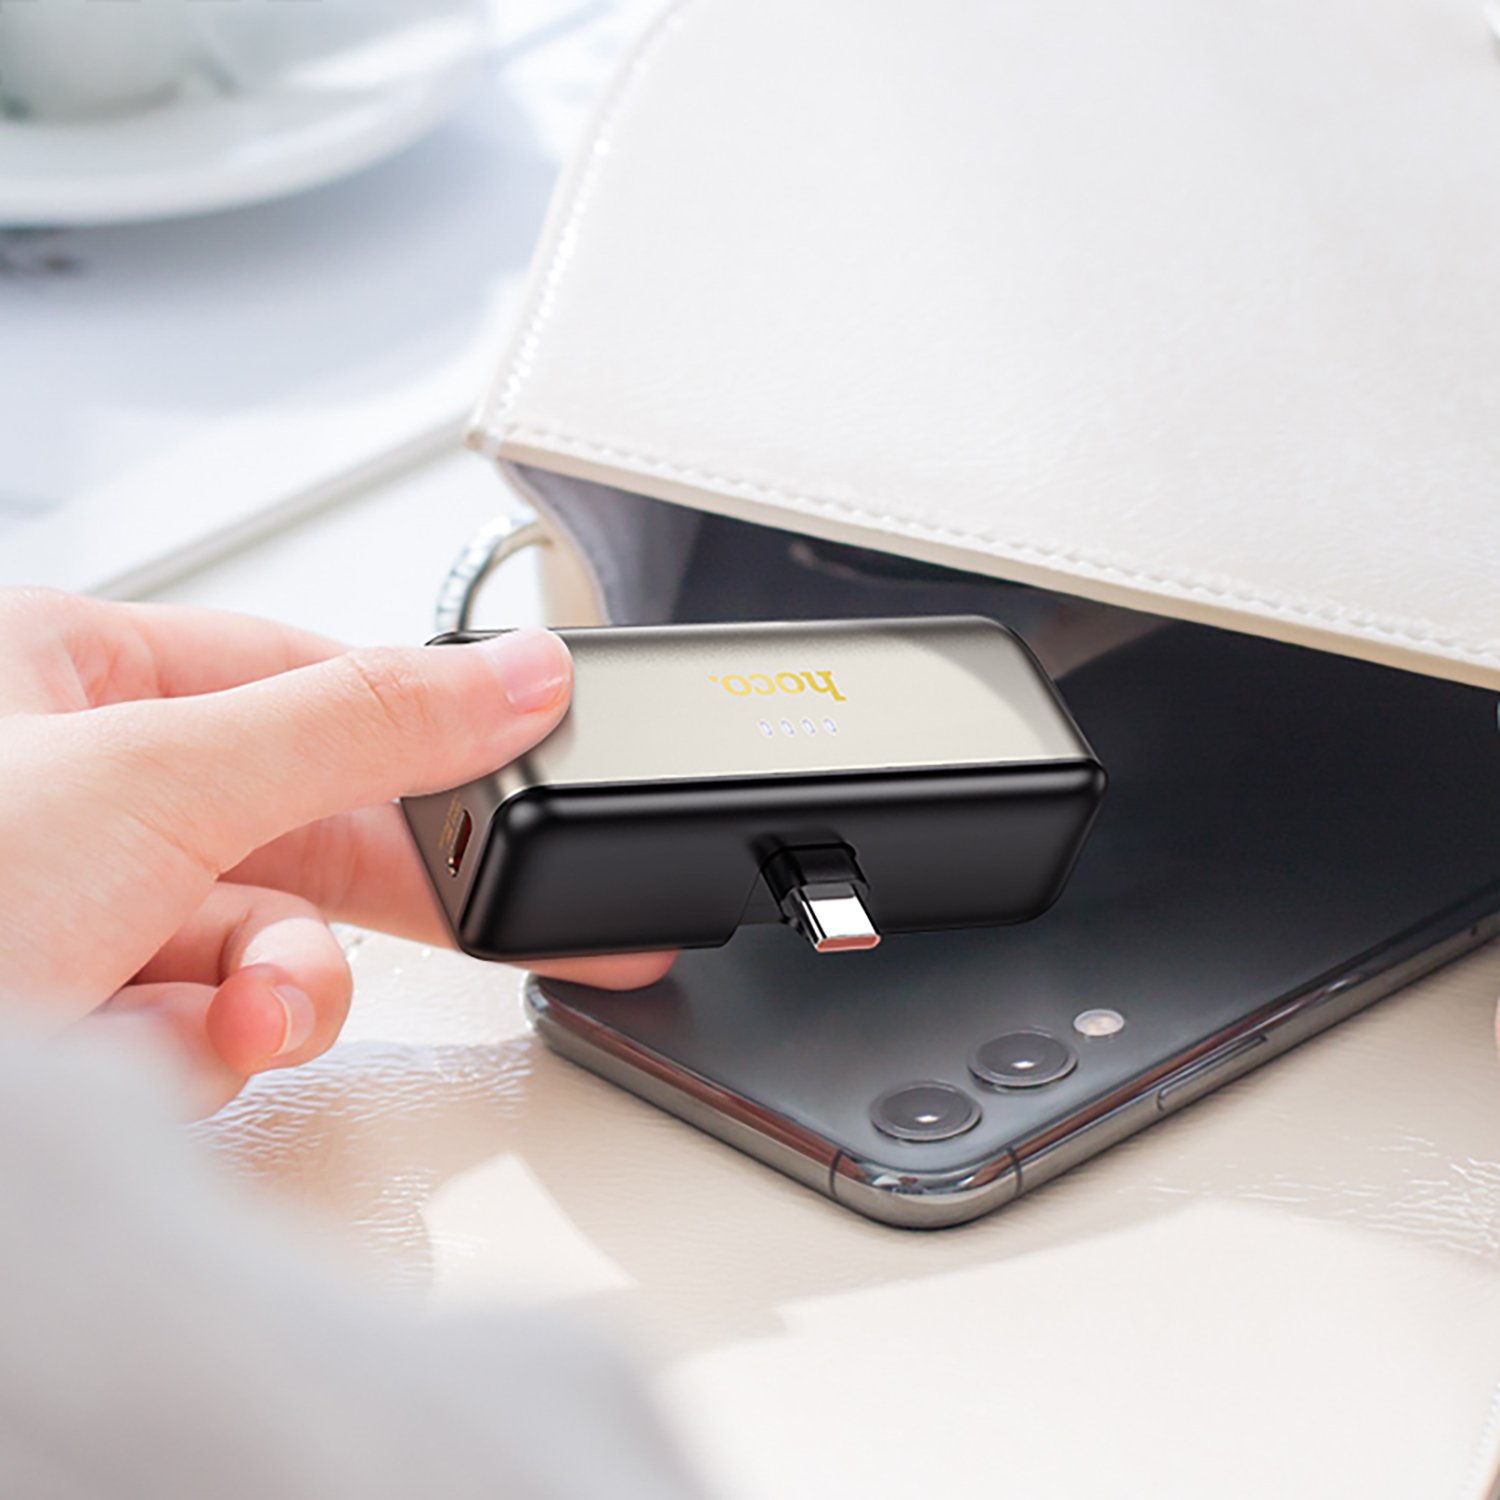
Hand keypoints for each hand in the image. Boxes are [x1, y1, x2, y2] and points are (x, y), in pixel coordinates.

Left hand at [0, 589, 673, 1113]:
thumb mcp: (153, 777)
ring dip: (273, 1000)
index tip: (536, 756)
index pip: (309, 681)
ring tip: (232, 1019)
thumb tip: (521, 677)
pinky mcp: (84, 1033)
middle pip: (309, 835)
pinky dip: (191, 1061)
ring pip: (265, 955)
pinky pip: (204, 1042)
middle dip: (383, 903)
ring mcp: (78, 920)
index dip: (430, 725)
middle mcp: (83, 793)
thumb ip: (357, 728)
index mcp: (80, 677)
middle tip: (527, 930)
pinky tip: (132, 1059)